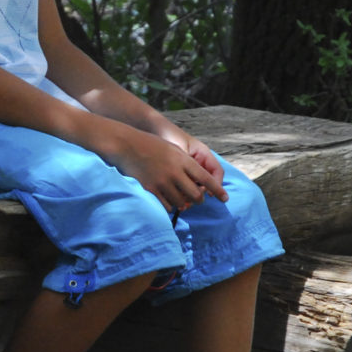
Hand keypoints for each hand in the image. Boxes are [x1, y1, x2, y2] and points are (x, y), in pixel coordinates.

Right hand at [104, 124, 226, 213]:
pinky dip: (171, 206)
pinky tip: (168, 201)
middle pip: (196, 195)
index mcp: (183, 160)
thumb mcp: (173, 150)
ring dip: (184, 204)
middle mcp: (175, 172)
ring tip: (181, 200)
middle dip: (199, 200)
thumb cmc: (151, 145)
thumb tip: (199, 182)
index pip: (207, 178)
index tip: (225, 199)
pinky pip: (167, 206)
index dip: (218, 190)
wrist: (126, 144)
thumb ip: (186, 165)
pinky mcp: (151, 190)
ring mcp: (163, 182)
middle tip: (197, 199)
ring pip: (182, 202)